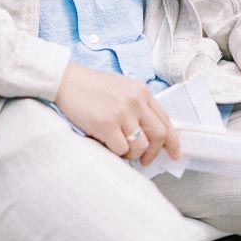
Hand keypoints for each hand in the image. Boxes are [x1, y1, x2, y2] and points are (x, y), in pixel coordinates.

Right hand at [54, 62, 179, 166]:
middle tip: (145, 159)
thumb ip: (138, 106)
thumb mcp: (122, 89)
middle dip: (154, 152)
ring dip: (131, 153)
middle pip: (159, 135)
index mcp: (142, 91)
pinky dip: (116, 152)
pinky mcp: (107, 124)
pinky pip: (121, 150)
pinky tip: (107, 143)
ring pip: (140, 146)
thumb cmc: (92, 87)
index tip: (174, 153)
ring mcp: (122, 113)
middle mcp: (135, 101)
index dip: (173, 141)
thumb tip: (150, 132)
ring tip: (119, 147)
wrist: (67, 80)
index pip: (165, 120)